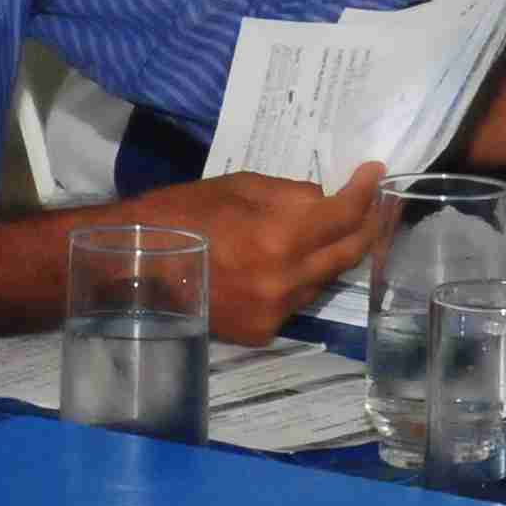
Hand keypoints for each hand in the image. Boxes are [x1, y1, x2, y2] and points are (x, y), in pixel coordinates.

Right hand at [122, 164, 387, 342]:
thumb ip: (287, 195)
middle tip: (371, 203)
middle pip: (347, 253)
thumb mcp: (235, 187)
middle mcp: (286, 280)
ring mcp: (276, 311)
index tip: (373, 173)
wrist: (132, 268)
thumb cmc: (177, 216)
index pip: (343, 215)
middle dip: (365, 224)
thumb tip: (321, 202)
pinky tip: (281, 266)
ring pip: (323, 279)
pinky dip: (295, 280)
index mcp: (278, 237)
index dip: (363, 192)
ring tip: (326, 232)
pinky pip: (295, 301)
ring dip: (328, 254)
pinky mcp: (262, 332)